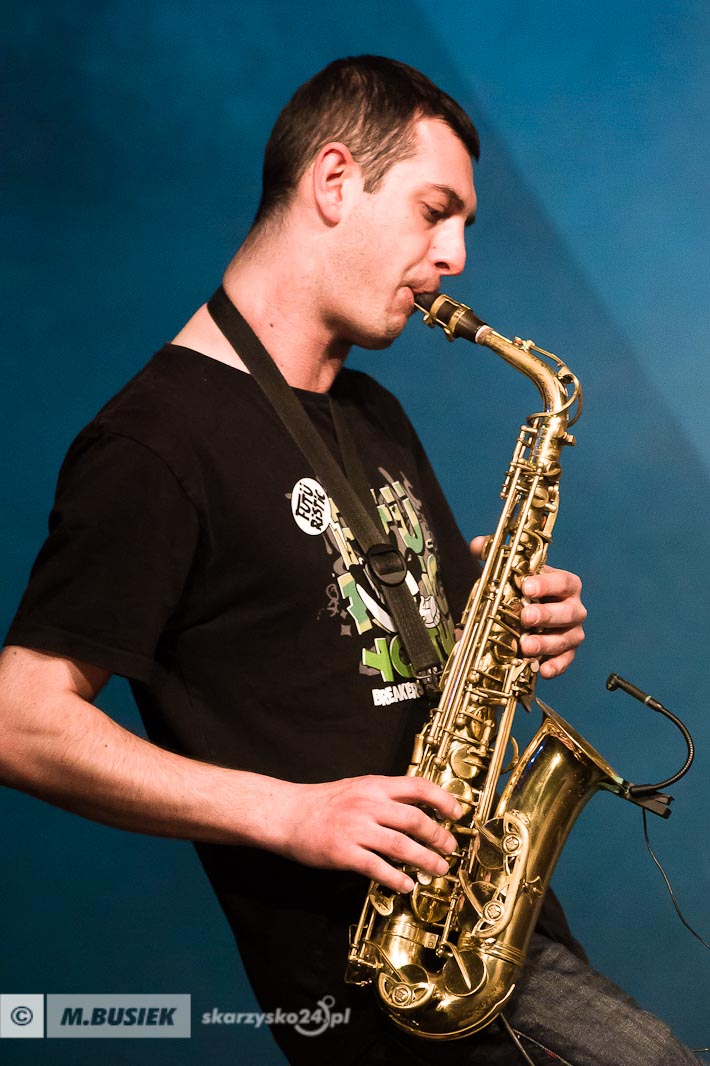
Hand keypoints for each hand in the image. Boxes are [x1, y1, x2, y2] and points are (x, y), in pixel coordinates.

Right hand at [278, 775, 461, 892]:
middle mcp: (368, 804)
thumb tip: (417, 808)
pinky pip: (378, 868)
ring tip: (438, 870)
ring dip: (426, 860)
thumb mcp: (356, 788)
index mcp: (374, 786)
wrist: (286, 813)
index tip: (457, 813)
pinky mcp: (344, 853)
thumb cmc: (321, 802)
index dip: (442, 799)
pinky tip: (407, 885)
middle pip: (415, 820)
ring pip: (402, 846)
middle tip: (450, 849)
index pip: (418, 787)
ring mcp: (356, 829)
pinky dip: (397, 878)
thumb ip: (383, 796)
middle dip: (439, 836)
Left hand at [470, 536, 585, 679]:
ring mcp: (572, 632)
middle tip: (525, 618)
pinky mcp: (567, 653)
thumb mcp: (510, 573)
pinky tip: (543, 671)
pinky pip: (566, 662)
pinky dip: (556, 667)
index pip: (562, 581)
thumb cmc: (523, 592)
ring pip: (567, 639)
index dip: (546, 584)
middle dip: (546, 615)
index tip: (526, 587)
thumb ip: (494, 556)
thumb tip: (476, 544)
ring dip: (546, 644)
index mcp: (564, 584)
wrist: (530, 616)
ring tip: (525, 647)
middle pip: (568, 612)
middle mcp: (573, 608)